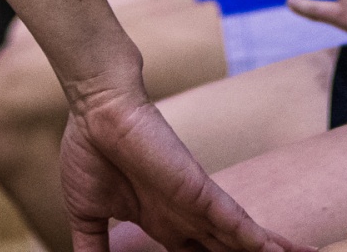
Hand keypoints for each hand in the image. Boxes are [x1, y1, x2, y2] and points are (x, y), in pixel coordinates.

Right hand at [58, 90, 313, 251]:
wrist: (95, 109)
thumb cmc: (91, 151)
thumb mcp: (89, 217)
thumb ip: (93, 249)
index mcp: (164, 223)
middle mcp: (188, 217)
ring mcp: (198, 204)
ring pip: (244, 242)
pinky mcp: (201, 191)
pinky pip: (237, 223)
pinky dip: (257, 241)